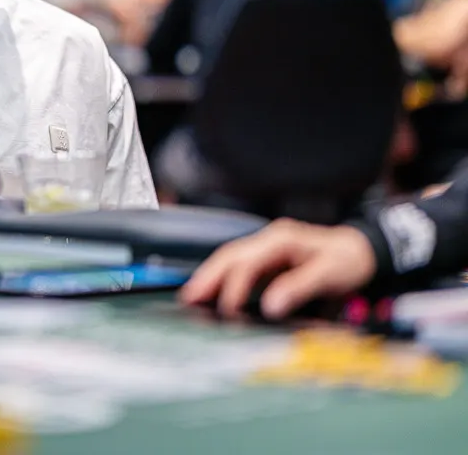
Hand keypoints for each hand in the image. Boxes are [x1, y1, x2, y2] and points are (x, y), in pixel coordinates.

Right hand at [178, 218, 377, 319]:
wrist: (363, 251)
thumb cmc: (348, 261)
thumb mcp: (330, 274)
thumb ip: (299, 288)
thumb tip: (269, 306)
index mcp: (281, 239)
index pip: (247, 261)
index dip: (234, 286)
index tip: (227, 311)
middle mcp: (269, 240)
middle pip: (229, 255)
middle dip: (207, 276)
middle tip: (188, 299)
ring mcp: (267, 248)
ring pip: (230, 259)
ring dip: (210, 277)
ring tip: (192, 297)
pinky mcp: (268, 259)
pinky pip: (239, 266)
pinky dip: (223, 278)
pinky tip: (214, 292)